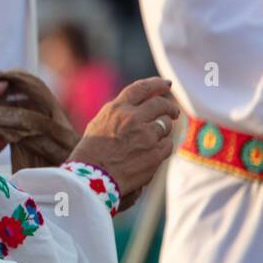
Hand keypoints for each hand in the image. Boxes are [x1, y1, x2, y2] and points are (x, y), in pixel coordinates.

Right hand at [68, 77, 178, 210]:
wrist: (91, 178)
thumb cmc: (90, 153)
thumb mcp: (99, 124)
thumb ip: (119, 112)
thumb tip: (139, 107)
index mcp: (116, 109)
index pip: (142, 88)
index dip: (157, 84)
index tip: (166, 85)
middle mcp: (133, 118)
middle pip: (160, 104)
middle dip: (169, 107)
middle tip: (173, 112)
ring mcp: (146, 135)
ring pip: (165, 125)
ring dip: (162, 131)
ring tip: (150, 141)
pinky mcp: (155, 153)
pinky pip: (168, 144)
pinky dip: (162, 148)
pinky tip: (150, 154)